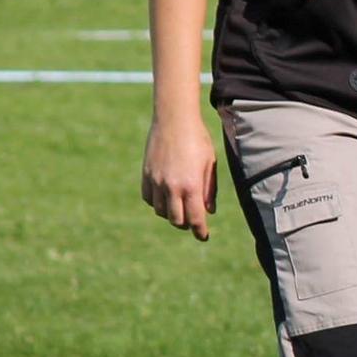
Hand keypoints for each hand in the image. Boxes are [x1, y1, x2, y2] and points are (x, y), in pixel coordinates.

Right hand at [141, 118, 217, 241]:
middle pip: (177, 220)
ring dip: (171, 214)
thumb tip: (209, 211)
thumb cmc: (198, 140)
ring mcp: (156, 181)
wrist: (174, 119)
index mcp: (192, 185)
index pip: (196, 218)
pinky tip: (166, 198)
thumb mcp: (210, 164)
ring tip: (180, 208)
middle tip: (193, 223)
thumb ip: (209, 190)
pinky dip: (158, 203)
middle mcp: (172, 186)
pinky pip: (149, 199)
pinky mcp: (146, 175)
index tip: (203, 236)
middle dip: (186, 225)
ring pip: (161, 211)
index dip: (200, 231)